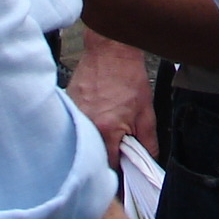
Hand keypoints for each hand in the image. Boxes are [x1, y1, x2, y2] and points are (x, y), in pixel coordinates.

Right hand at [67, 32, 157, 168]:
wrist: (110, 49)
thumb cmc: (127, 75)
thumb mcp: (146, 111)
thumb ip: (148, 141)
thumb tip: (149, 159)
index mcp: (107, 130)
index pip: (110, 166)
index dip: (120, 170)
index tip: (124, 169)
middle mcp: (87, 125)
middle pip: (95, 155)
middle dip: (107, 154)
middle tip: (118, 144)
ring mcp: (75, 115)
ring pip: (85, 140)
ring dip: (96, 139)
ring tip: (108, 123)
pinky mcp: (68, 106)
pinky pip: (77, 125)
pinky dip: (86, 125)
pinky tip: (97, 112)